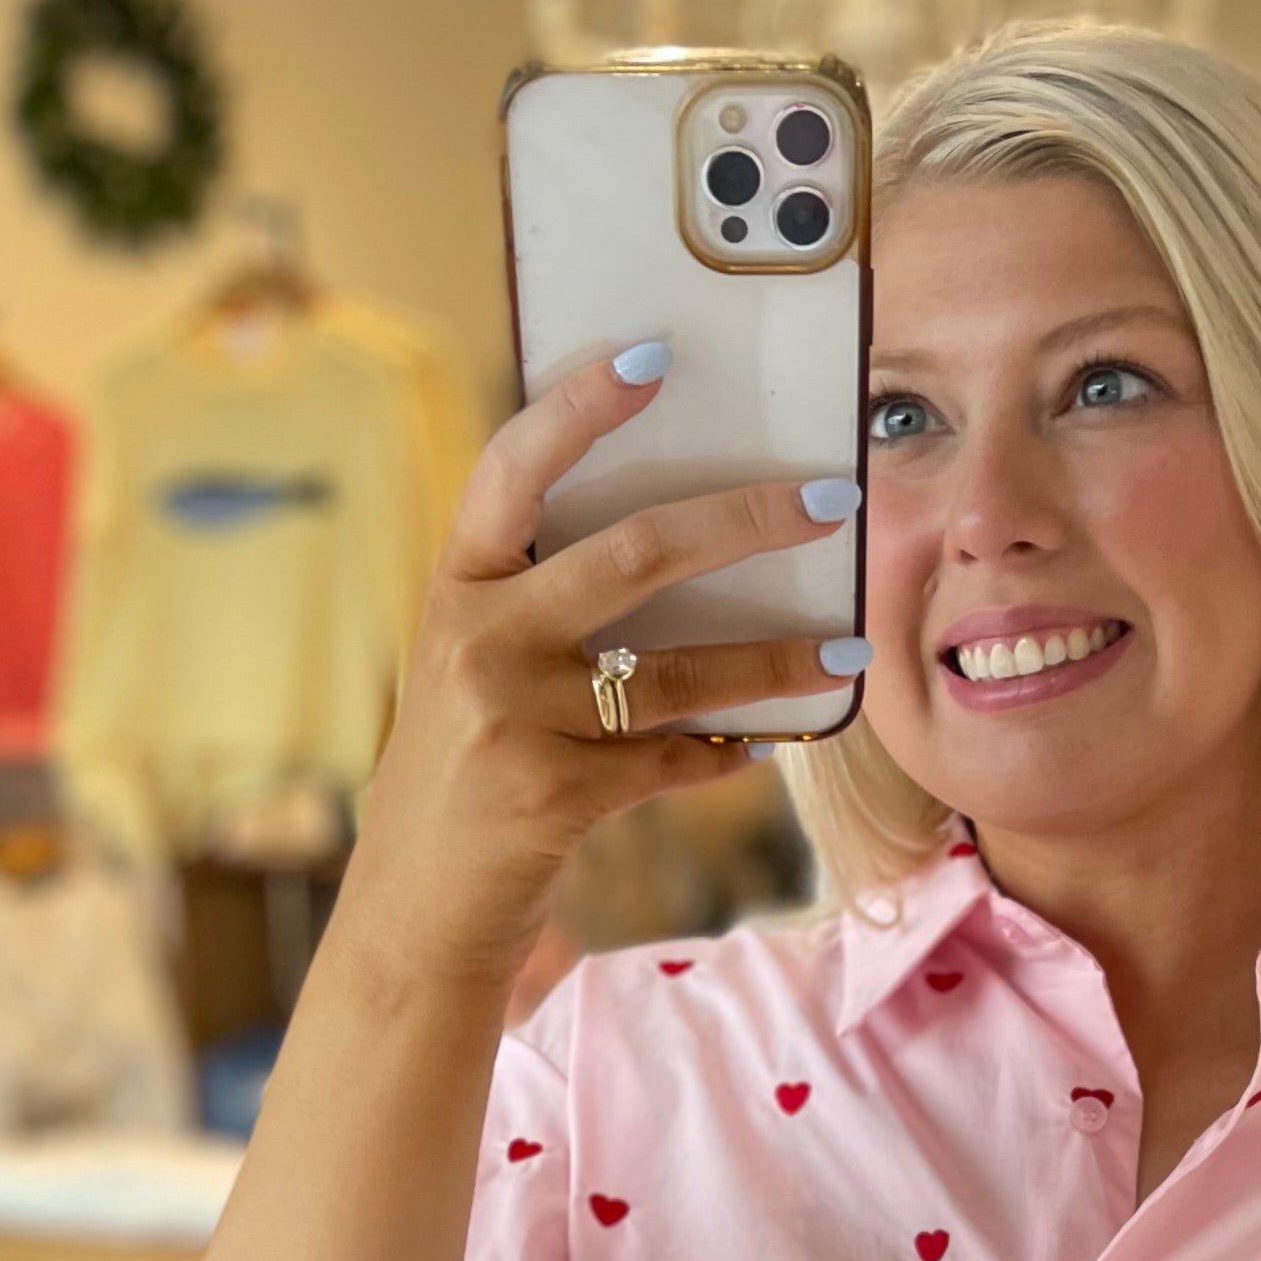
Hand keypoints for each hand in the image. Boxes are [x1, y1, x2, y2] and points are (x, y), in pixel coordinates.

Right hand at [335, 345, 860, 991]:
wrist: (413, 906)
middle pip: (637, 551)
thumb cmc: (466, 769)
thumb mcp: (477, 669)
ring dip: (776, 661)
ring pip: (679, 671)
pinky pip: (672, 760)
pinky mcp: (552, 793)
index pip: (514, 466)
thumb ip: (543, 605)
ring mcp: (512, 717)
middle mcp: (477, 638)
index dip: (579, 404)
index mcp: (458, 585)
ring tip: (847, 649)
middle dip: (748, 520)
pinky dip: (724, 752)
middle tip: (833, 500)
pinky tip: (763, 742)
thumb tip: (693, 548)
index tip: (651, 353)